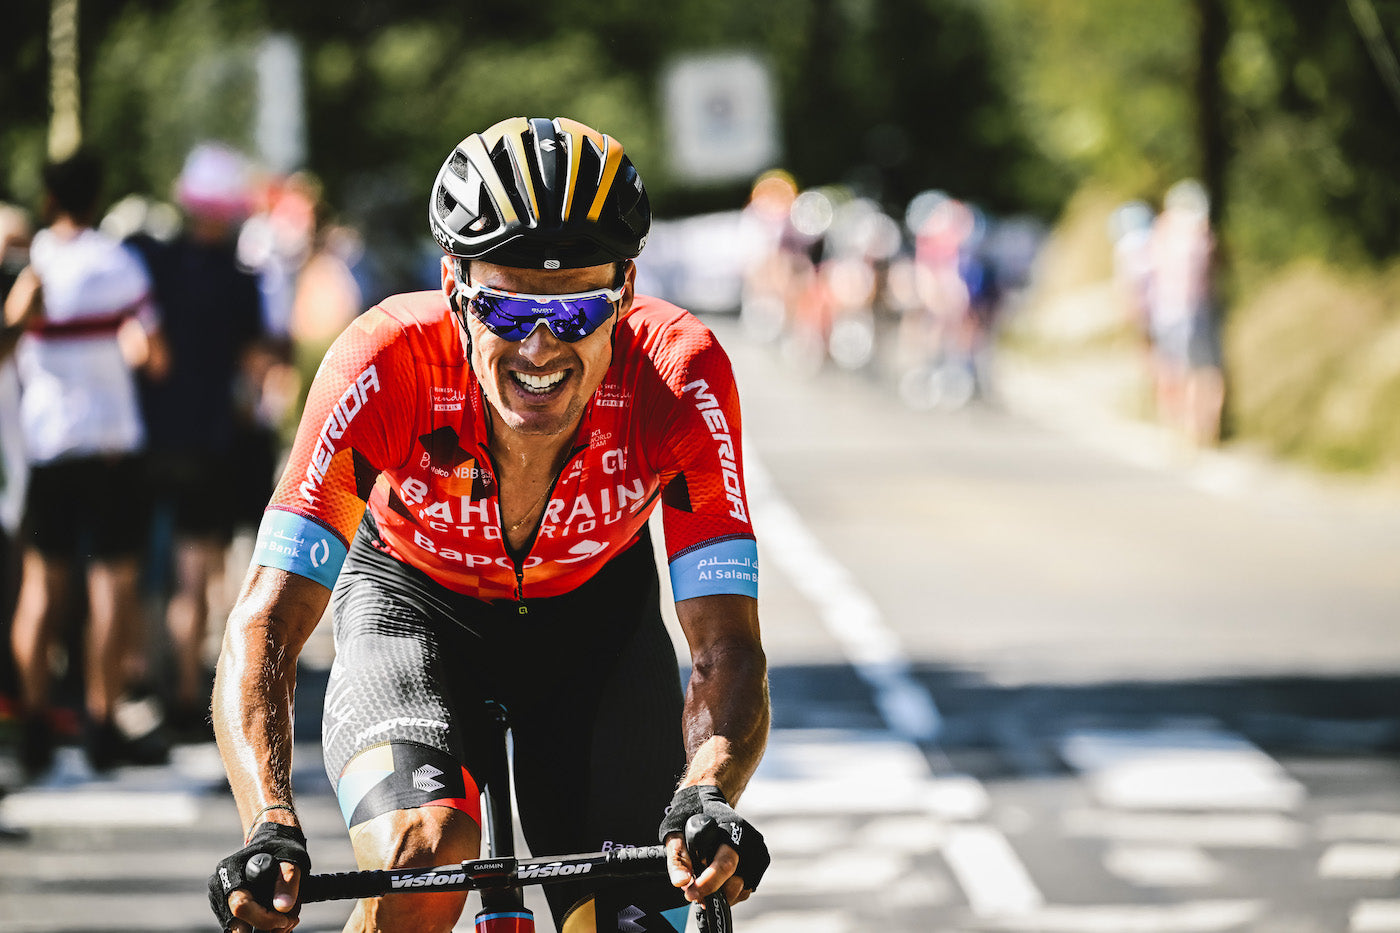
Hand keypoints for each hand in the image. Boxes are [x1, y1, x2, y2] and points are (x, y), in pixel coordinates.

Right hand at [209, 822, 309, 931]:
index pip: (241, 906)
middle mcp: (220, 885)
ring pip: (239, 928)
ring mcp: (220, 898)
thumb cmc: (281, 847)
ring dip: (264, 928)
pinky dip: (259, 925)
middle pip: (237, 923)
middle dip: (265, 927)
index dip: (264, 918)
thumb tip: (283, 907)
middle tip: (288, 921)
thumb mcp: (291, 858)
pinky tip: (276, 917)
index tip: (286, 919)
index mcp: (230, 870)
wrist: (273, 842)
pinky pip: (241, 925)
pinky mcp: (225, 907)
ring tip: (286, 916)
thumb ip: (287, 880)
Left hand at [659, 785, 769, 905]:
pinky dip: (731, 891)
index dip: (708, 884)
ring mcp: (758, 851)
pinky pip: (746, 888)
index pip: (725, 864)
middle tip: (693, 893)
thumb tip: (682, 882)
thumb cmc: (691, 818)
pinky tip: (717, 882)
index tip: (690, 893)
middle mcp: (750, 840)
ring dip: (721, 894)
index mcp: (731, 829)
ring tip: (703, 884)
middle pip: (736, 882)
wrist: (707, 804)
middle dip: (713, 893)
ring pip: (741, 889)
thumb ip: (678, 858)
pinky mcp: (760, 861)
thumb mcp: (676, 833)